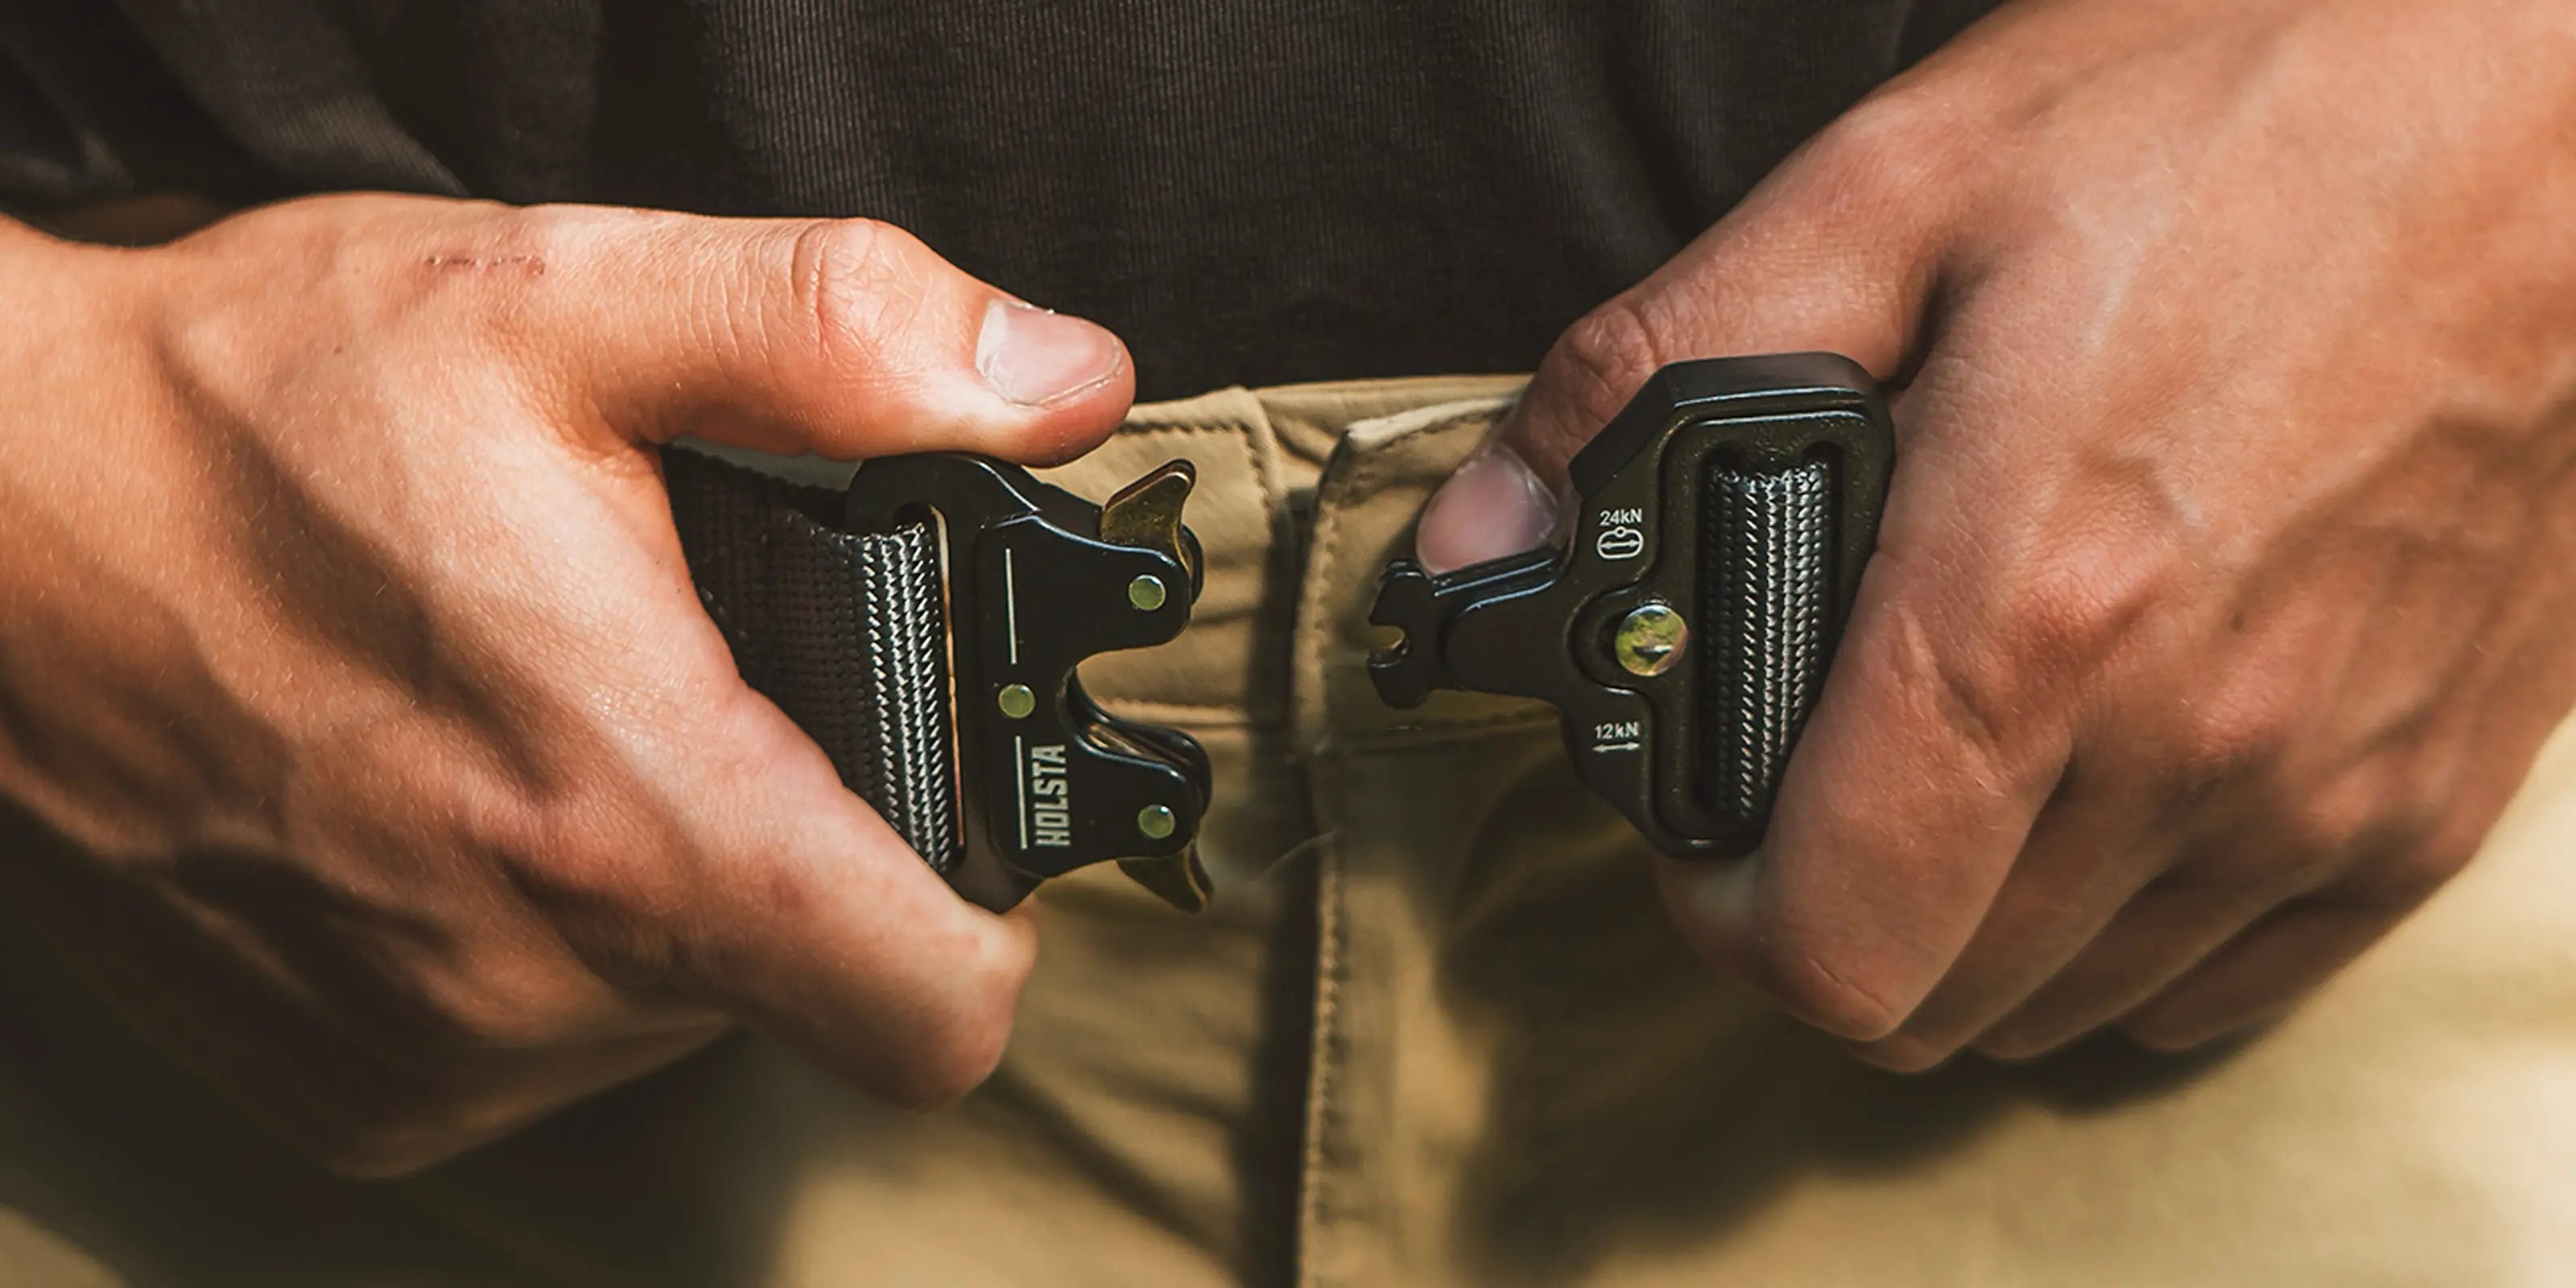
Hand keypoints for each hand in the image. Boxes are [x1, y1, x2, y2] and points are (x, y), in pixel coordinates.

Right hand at [0, 194, 1133, 1171]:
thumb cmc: (245, 408)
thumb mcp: (561, 301)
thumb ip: (843, 336)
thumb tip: (1064, 381)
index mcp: (634, 812)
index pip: (938, 1006)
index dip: (991, 914)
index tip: (951, 801)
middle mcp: (535, 980)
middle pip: (811, 980)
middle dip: (805, 836)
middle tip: (702, 680)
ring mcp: (434, 1058)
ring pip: (678, 1004)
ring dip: (663, 874)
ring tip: (558, 710)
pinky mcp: (351, 1088)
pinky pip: (543, 1039)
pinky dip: (544, 932)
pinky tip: (464, 793)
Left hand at [1417, 0, 2575, 1068]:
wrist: (2561, 76)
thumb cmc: (2241, 99)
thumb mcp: (1896, 184)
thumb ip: (1650, 375)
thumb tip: (1478, 538)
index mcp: (2037, 613)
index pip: (1827, 949)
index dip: (1716, 909)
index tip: (1703, 813)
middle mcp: (2200, 749)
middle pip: (1936, 1003)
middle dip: (1828, 905)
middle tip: (1815, 754)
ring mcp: (2334, 792)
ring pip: (2074, 1004)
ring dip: (1971, 920)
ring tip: (1960, 744)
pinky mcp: (2435, 796)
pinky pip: (2230, 979)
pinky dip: (2130, 926)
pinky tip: (2104, 777)